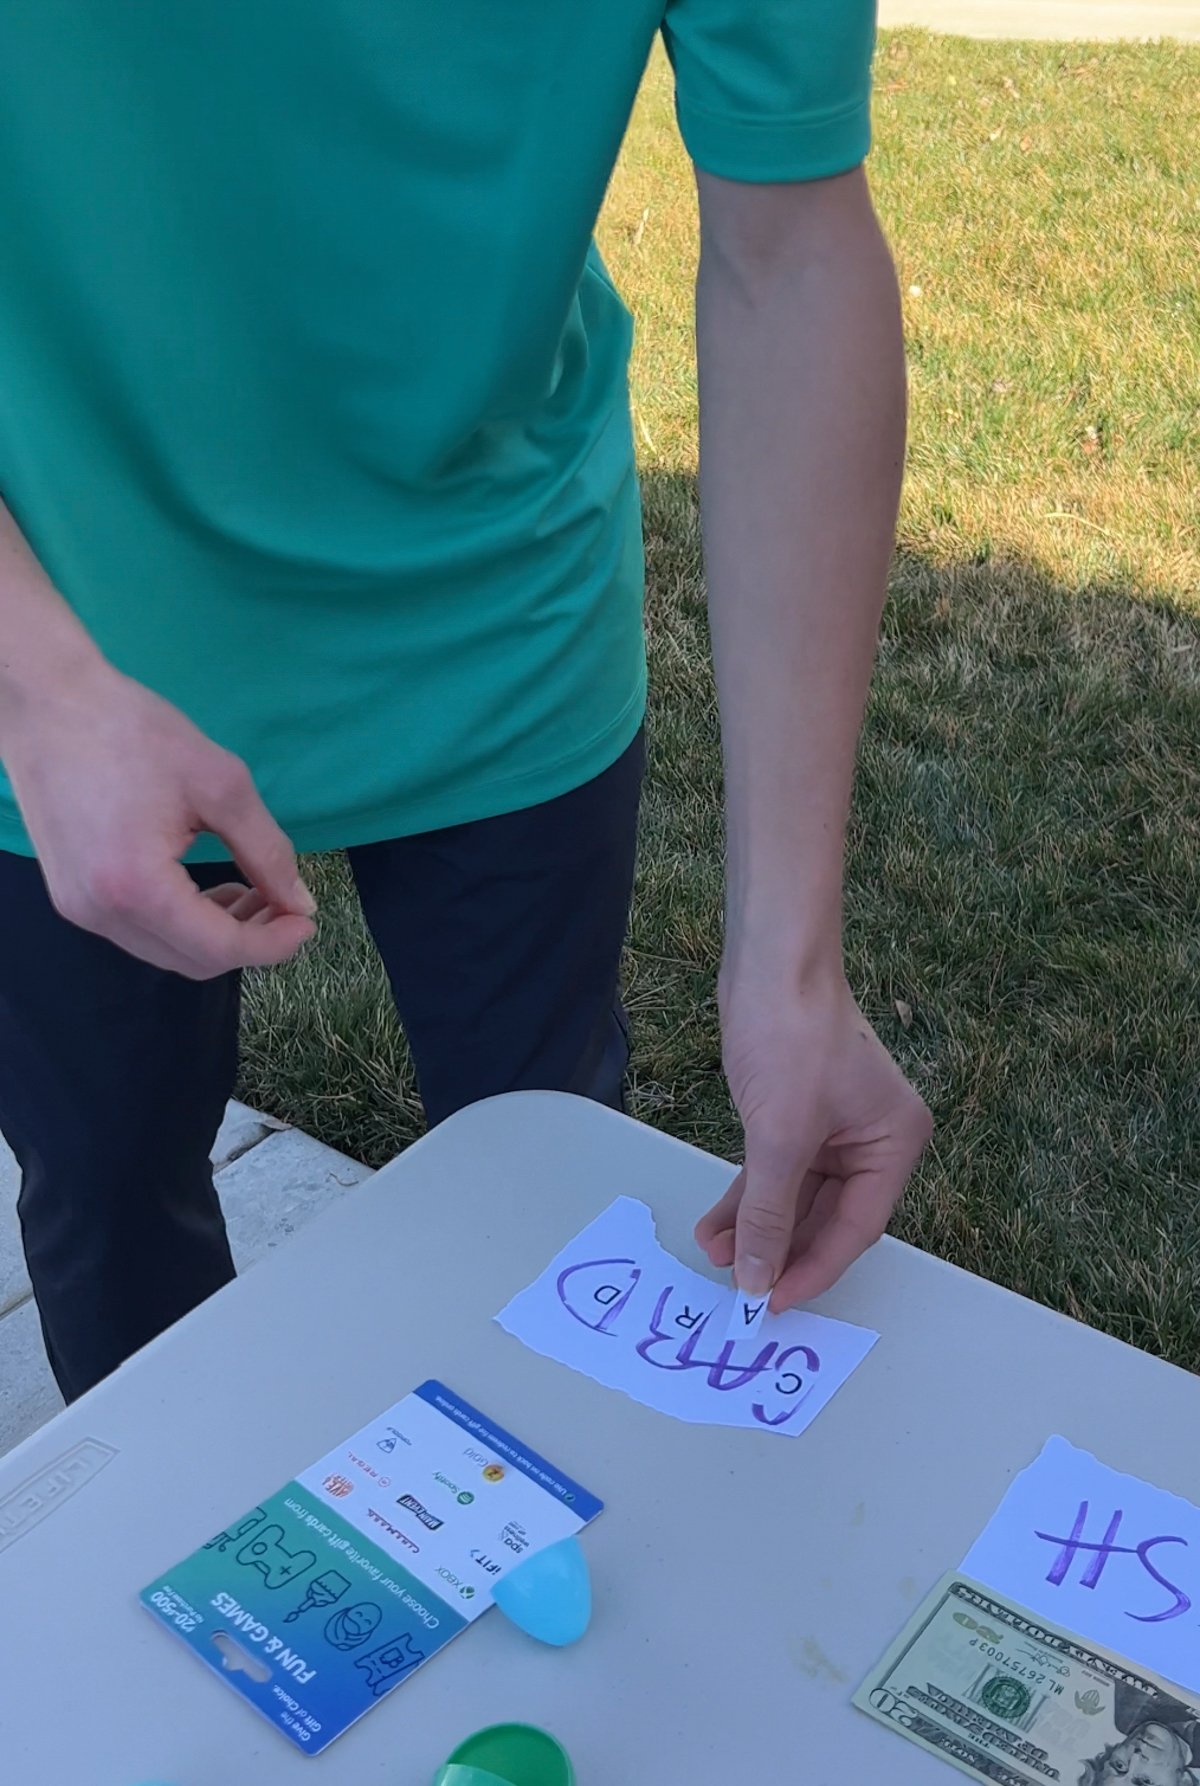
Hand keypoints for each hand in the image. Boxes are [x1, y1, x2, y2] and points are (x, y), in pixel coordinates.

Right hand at [2, 657, 315, 977]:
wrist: (48, 702)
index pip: (218, 948)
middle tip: (283, 902)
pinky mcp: (71, 896)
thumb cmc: (133, 732)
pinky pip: (139, 932)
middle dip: (248, 941)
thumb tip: (300, 903)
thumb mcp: (221, 785)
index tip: (307, 922)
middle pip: (192, 961)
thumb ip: (267, 851)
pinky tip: (204, 887)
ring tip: (249, 889)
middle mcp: (100, 913)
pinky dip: (181, 922)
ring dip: (215, 934)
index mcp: (136, 887)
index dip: (272, 945)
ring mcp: (79, 908)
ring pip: (166, 952)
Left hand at [698, 963, 930, 1309]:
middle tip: (740, 1286)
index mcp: (895, 1143)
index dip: (813, 1268)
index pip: (856, 1227)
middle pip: (827, 1215)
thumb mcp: (780, 1137)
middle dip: (779, 1248)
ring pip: (795, 1195)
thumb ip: (769, 1214)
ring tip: (715, 1256)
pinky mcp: (797, 1112)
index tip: (772, 1301)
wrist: (769, 963)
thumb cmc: (792, 1036)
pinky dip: (748, 1195)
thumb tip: (755, 1278)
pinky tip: (718, 1223)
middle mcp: (873, 1138)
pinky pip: (775, 1169)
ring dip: (756, 1225)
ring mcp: (834, 1126)